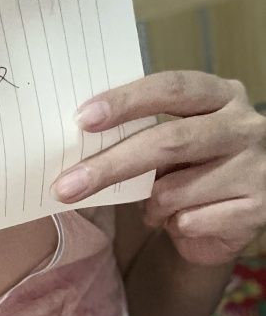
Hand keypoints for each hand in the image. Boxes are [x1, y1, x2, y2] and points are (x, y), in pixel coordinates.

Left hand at [51, 70, 265, 265]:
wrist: (228, 222)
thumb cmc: (189, 174)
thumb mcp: (168, 148)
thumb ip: (139, 138)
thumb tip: (79, 147)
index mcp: (222, 97)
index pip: (172, 88)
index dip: (126, 101)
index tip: (82, 119)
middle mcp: (245, 126)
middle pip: (170, 141)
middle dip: (112, 165)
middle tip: (67, 185)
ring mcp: (255, 168)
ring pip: (175, 191)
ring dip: (150, 207)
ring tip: (155, 210)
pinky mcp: (256, 209)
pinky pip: (191, 222)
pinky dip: (173, 227)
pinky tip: (181, 224)